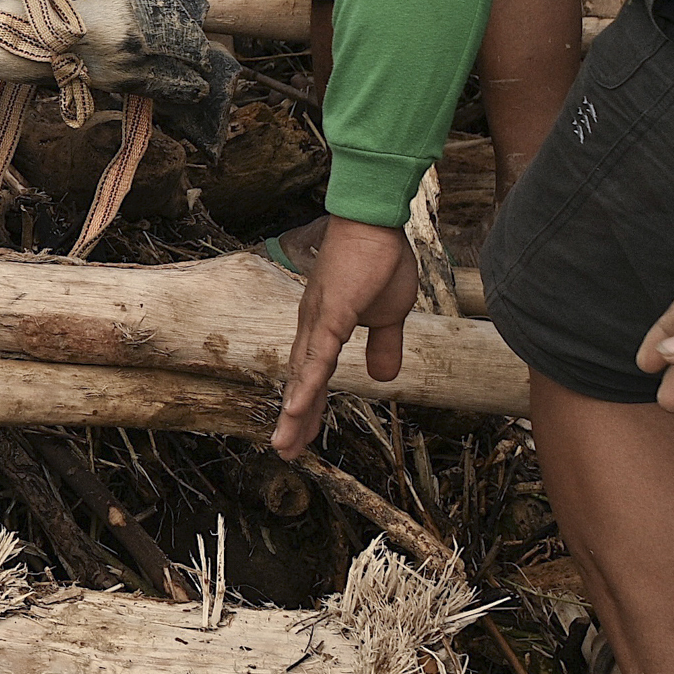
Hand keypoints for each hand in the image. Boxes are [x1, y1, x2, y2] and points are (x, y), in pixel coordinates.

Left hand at [274, 217, 419, 454]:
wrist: (376, 222)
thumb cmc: (379, 260)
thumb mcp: (389, 315)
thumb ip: (383, 346)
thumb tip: (383, 378)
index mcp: (326, 329)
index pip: (314, 375)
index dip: (309, 405)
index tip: (301, 434)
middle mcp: (314, 327)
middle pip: (301, 380)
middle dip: (295, 418)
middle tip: (285, 451)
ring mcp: (319, 320)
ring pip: (304, 374)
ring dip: (295, 410)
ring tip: (286, 443)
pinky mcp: (332, 312)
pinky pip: (318, 355)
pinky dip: (307, 382)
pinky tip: (296, 407)